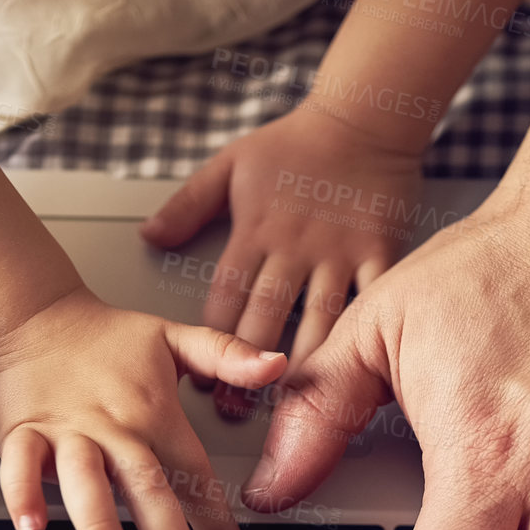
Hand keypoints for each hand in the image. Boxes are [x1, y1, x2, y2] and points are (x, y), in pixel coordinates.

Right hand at [0, 287, 285, 529]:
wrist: (31, 310)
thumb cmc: (102, 335)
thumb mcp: (173, 337)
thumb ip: (227, 354)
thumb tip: (278, 364)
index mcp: (153, 414)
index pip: (193, 473)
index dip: (214, 517)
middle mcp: (113, 429)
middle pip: (147, 489)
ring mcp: (66, 432)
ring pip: (85, 484)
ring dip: (99, 528)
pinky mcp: (21, 431)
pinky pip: (19, 466)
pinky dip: (23, 494)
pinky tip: (30, 528)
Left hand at [141, 106, 423, 415]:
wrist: (362, 118)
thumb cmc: (294, 144)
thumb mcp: (230, 165)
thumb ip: (188, 204)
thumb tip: (149, 235)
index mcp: (254, 231)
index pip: (226, 298)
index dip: (212, 343)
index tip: (203, 381)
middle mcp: (294, 246)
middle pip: (266, 319)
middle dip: (247, 369)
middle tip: (238, 412)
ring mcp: (339, 252)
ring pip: (319, 321)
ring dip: (301, 368)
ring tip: (292, 411)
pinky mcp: (380, 251)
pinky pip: (373, 300)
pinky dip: (367, 335)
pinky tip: (360, 371)